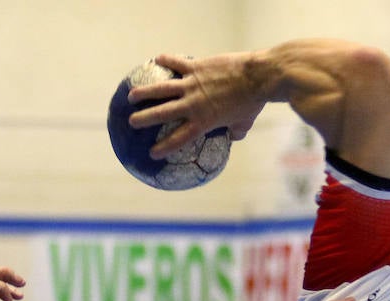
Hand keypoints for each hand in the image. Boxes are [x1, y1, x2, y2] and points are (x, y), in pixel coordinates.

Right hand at [127, 51, 268, 157]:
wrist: (258, 77)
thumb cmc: (253, 102)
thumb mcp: (244, 123)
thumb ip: (236, 132)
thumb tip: (233, 137)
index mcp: (204, 121)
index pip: (179, 138)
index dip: (164, 147)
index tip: (152, 153)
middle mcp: (193, 104)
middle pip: (162, 113)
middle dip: (145, 119)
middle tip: (132, 122)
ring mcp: (192, 84)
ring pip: (161, 89)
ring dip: (144, 92)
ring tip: (132, 95)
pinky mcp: (196, 67)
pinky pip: (177, 63)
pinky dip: (166, 60)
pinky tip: (157, 59)